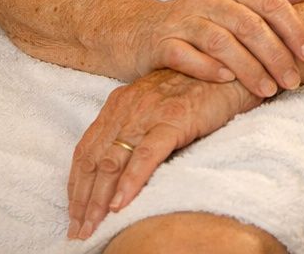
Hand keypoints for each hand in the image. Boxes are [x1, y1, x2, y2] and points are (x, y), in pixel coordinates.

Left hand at [67, 68, 259, 239]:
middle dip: (82, 200)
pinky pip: (146, 156)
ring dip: (99, 200)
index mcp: (118, 104)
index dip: (75, 185)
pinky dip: (130, 183)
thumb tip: (115, 169)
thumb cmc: (195, 91)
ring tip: (93, 227)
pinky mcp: (173, 120)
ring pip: (113, 162)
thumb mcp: (154, 107)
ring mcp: (149, 113)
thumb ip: (134, 129)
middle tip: (78, 231)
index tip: (73, 213)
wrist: (230, 72)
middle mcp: (127, 107)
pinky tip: (120, 205)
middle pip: (93, 161)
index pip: (85, 150)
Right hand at [141, 0, 303, 97]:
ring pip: (221, 41)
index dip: (294, 28)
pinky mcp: (160, 43)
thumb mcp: (232, 4)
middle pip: (249, 24)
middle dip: (276, 54)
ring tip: (269, 90)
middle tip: (294, 80)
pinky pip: (186, 55)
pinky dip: (208, 68)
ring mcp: (182, 20)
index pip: (270, 2)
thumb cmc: (195, 23)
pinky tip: (227, 81)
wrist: (137, 31)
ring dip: (249, 68)